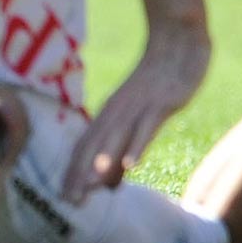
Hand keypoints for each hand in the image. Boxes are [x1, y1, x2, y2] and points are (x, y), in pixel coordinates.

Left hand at [62, 22, 209, 201]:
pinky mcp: (160, 103)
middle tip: (70, 201)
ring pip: (116, 137)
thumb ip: (124, 149)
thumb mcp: (139, 118)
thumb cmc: (158, 83)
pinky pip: (146, 127)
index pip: (85, 146)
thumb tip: (112, 183)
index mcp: (109, 113)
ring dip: (103, 161)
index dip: (74, 172)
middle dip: (81, 174)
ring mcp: (138, 106)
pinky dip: (137, 145)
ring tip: (90, 185)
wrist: (177, 41)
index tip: (64, 199)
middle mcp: (117, 110)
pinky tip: (131, 165)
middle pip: (94, 144)